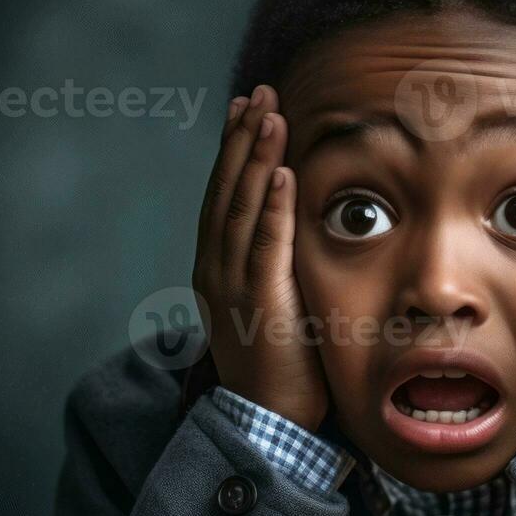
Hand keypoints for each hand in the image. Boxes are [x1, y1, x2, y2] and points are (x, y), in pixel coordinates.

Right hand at [193, 85, 328, 431]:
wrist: (268, 422)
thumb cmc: (280, 367)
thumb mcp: (274, 304)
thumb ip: (278, 266)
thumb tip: (299, 232)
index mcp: (216, 269)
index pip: (223, 197)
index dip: (233, 152)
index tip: (244, 110)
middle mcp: (216, 270)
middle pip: (226, 192)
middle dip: (241, 140)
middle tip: (257, 93)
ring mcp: (233, 286)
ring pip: (242, 209)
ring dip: (255, 159)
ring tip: (268, 114)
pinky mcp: (260, 303)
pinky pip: (265, 245)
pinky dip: (272, 206)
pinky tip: (280, 171)